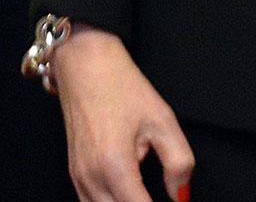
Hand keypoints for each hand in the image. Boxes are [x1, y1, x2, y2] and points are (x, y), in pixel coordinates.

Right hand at [52, 24, 194, 201]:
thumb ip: (178, 162)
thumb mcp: (162, 119)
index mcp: (114, 166)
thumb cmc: (122, 87)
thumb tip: (181, 195)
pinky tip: (127, 194)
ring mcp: (78, 178)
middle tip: (161, 196)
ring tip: (145, 194)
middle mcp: (91, 178)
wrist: (85, 66)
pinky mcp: (74, 174)